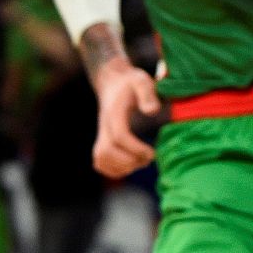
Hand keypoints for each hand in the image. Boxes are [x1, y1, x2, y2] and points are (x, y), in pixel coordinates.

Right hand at [92, 61, 161, 176]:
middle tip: (148, 159)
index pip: (120, 136)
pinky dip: (114, 170)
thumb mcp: (142, 81)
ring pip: (101, 159)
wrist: (112, 82)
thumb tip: (152, 111)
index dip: (136, 149)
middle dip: (129, 161)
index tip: (152, 152)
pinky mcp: (101, 142)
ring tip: (140, 162)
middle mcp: (104, 125)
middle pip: (107, 151)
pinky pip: (100, 163)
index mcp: (114, 113)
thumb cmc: (131, 83)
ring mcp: (101, 135)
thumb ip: (148, 94)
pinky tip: (131, 165)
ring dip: (122, 167)